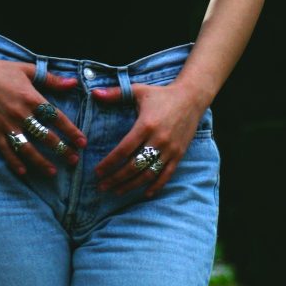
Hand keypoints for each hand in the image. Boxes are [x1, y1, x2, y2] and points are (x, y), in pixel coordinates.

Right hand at [0, 56, 86, 178]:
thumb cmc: (2, 70)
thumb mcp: (28, 70)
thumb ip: (52, 80)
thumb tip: (74, 83)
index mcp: (32, 98)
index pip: (56, 118)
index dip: (71, 131)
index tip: (82, 142)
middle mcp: (20, 113)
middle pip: (45, 136)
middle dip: (61, 150)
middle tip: (73, 160)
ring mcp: (6, 124)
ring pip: (27, 147)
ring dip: (41, 162)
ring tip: (53, 172)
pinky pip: (5, 149)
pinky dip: (14, 162)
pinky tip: (23, 172)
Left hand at [92, 81, 203, 197]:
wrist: (192, 97)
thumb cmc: (162, 94)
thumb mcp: (138, 91)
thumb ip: (115, 94)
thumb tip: (93, 93)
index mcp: (146, 125)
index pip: (123, 150)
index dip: (109, 163)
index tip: (97, 172)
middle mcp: (158, 140)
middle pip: (133, 166)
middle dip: (116, 179)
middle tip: (102, 186)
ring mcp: (170, 149)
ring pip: (148, 174)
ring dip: (131, 185)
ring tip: (117, 192)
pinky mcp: (179, 154)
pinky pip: (166, 175)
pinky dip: (156, 186)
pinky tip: (144, 194)